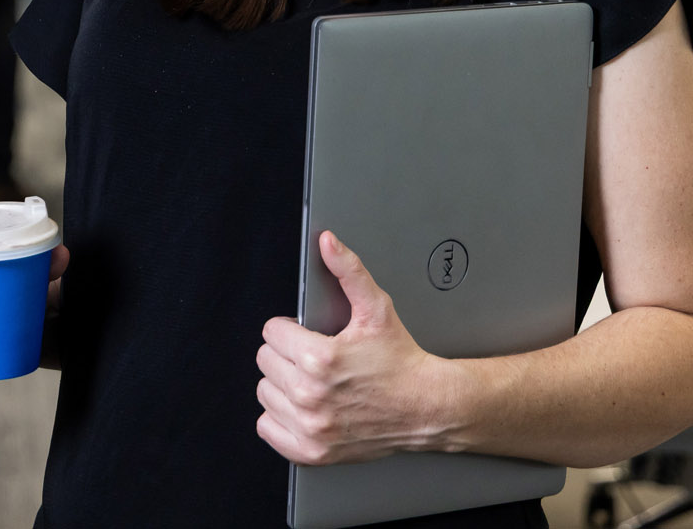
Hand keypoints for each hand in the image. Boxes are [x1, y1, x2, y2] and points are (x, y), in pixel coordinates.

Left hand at [256, 231, 463, 464]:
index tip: (307, 334)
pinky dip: (279, 418)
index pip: (271, 331)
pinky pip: (268, 428)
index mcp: (320, 358)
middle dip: (286, 353)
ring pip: (264, 392)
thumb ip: (348, 270)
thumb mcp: (376, 309)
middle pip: (265, 360)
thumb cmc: (402, 361)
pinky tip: (302, 407)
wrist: (428, 407)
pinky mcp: (313, 450)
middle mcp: (310, 394)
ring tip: (310, 380)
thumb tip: (327, 242)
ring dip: (282, 384)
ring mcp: (311, 426)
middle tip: (312, 357)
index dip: (290, 328)